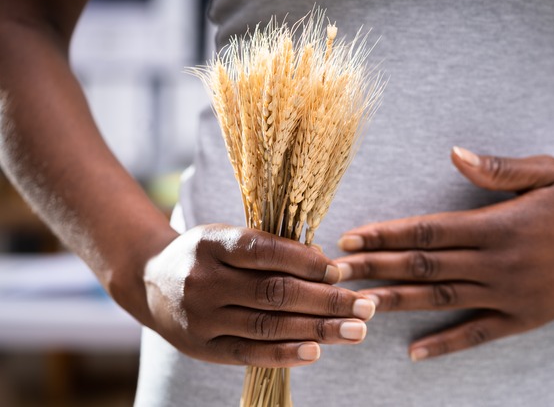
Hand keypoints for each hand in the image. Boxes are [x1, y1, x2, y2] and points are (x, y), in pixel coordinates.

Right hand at [143, 224, 375, 367]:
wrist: (150, 282)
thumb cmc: (206, 255)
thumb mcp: (228, 237)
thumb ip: (270, 249)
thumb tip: (325, 264)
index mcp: (212, 243)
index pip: (264, 251)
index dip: (305, 262)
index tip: (339, 270)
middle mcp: (203, 281)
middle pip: (274, 292)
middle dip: (327, 301)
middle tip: (366, 306)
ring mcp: (200, 317)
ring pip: (268, 325)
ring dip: (318, 329)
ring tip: (356, 330)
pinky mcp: (202, 347)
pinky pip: (249, 352)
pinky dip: (285, 353)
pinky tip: (316, 351)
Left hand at [335, 147, 553, 360]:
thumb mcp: (546, 171)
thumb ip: (497, 169)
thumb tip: (454, 154)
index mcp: (499, 225)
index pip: (428, 231)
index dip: (386, 234)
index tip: (351, 235)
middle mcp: (499, 263)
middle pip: (424, 267)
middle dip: (374, 268)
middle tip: (334, 272)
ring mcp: (511, 295)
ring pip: (441, 300)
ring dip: (396, 303)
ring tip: (357, 305)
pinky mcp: (525, 317)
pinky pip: (478, 335)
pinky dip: (445, 344)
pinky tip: (414, 351)